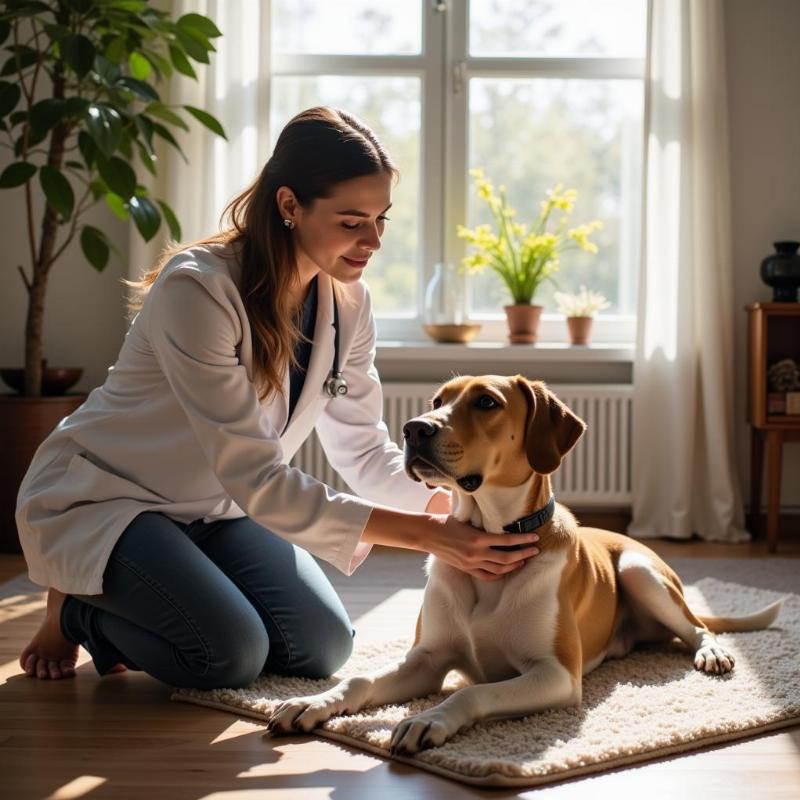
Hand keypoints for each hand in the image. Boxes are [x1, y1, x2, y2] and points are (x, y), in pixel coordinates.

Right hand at [423, 515, 539, 580]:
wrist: (427, 534)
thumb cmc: (446, 521)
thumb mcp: (467, 519)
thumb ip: (483, 525)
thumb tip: (500, 522)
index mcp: (477, 538)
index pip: (507, 541)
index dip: (523, 540)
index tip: (534, 537)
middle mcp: (476, 553)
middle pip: (506, 558)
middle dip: (523, 555)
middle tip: (535, 551)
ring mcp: (471, 563)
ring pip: (498, 570)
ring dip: (514, 566)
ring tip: (523, 561)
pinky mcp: (466, 569)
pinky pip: (486, 576)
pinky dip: (499, 575)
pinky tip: (506, 571)